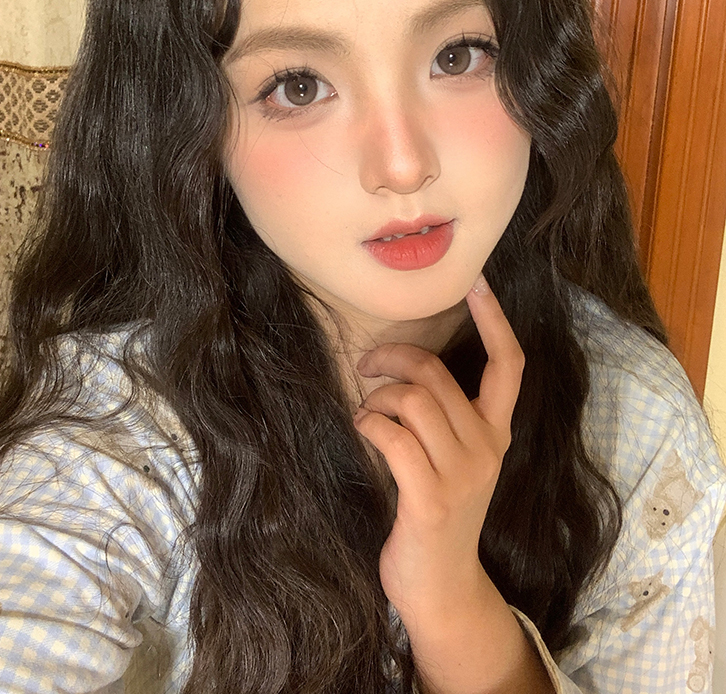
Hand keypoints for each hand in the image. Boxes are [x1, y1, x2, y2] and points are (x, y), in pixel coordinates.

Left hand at [352, 275, 523, 628]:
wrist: (442, 589)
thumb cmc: (438, 514)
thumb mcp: (457, 462)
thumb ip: (446, 418)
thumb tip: (407, 367)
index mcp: (495, 434)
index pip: (509, 365)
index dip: (494, 319)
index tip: (475, 281)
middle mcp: (485, 448)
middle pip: (435, 373)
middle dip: (393, 357)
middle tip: (367, 364)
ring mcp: (460, 475)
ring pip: (411, 400)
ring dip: (376, 395)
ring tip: (367, 410)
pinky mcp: (429, 499)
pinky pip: (392, 436)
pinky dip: (368, 422)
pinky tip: (363, 428)